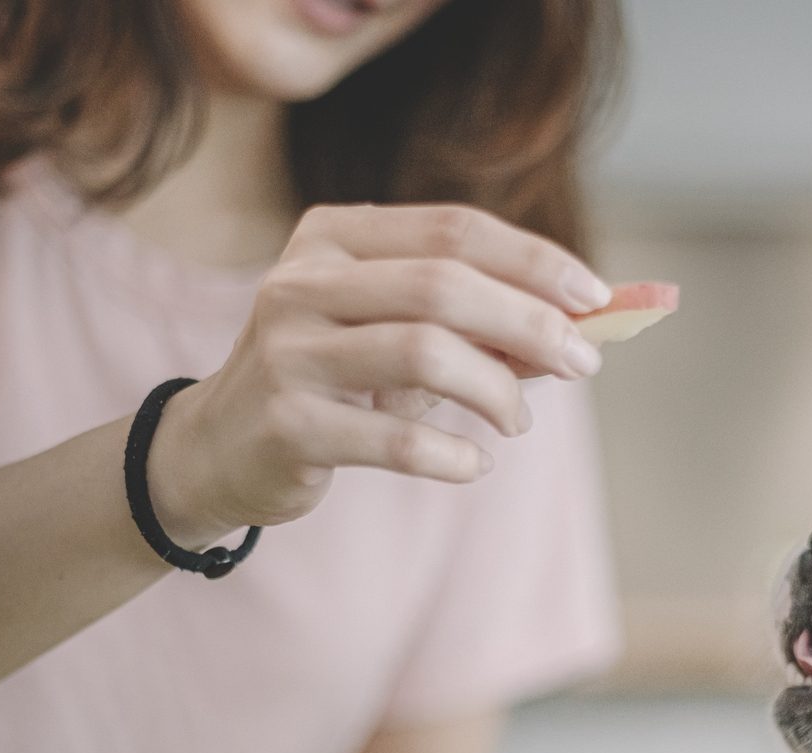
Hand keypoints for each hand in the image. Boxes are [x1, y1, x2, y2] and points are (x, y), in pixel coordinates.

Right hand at [147, 203, 611, 543]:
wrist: (215, 449)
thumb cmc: (329, 381)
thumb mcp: (387, 332)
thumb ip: (468, 322)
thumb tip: (577, 328)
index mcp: (331, 238)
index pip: (452, 229)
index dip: (534, 260)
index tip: (596, 297)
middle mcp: (301, 282)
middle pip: (444, 285)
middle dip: (531, 324)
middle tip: (584, 363)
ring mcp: (288, 352)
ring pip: (424, 353)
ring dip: (497, 390)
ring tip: (516, 420)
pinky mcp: (287, 424)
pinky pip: (395, 436)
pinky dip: (452, 453)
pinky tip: (474, 463)